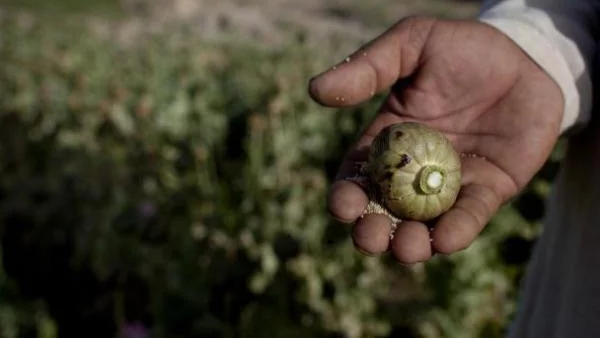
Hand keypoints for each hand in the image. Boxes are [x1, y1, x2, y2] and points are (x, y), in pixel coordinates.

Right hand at [308, 17, 563, 263]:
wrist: (527, 55)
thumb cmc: (462, 48)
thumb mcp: (411, 45)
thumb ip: (368, 68)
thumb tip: (315, 90)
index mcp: (384, 143)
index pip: (356, 179)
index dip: (345, 197)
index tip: (343, 206)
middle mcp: (412, 172)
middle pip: (383, 214)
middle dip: (372, 233)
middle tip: (372, 237)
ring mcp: (449, 185)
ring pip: (423, 227)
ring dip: (410, 246)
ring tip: (408, 248)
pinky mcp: (488, 191)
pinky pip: (470, 218)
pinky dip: (456, 232)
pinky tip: (445, 239)